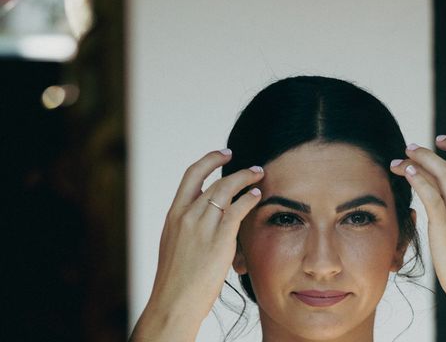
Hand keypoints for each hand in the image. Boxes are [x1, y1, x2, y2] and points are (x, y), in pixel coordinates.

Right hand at [131, 149, 263, 341]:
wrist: (173, 302)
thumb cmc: (176, 280)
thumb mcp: (175, 245)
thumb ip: (188, 227)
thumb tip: (205, 218)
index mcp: (174, 215)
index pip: (191, 176)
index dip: (209, 161)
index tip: (223, 154)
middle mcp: (186, 215)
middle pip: (214, 180)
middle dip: (235, 168)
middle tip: (251, 165)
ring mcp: (202, 225)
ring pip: (227, 189)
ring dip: (246, 178)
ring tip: (259, 175)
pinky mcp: (219, 238)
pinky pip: (238, 208)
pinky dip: (249, 198)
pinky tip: (257, 195)